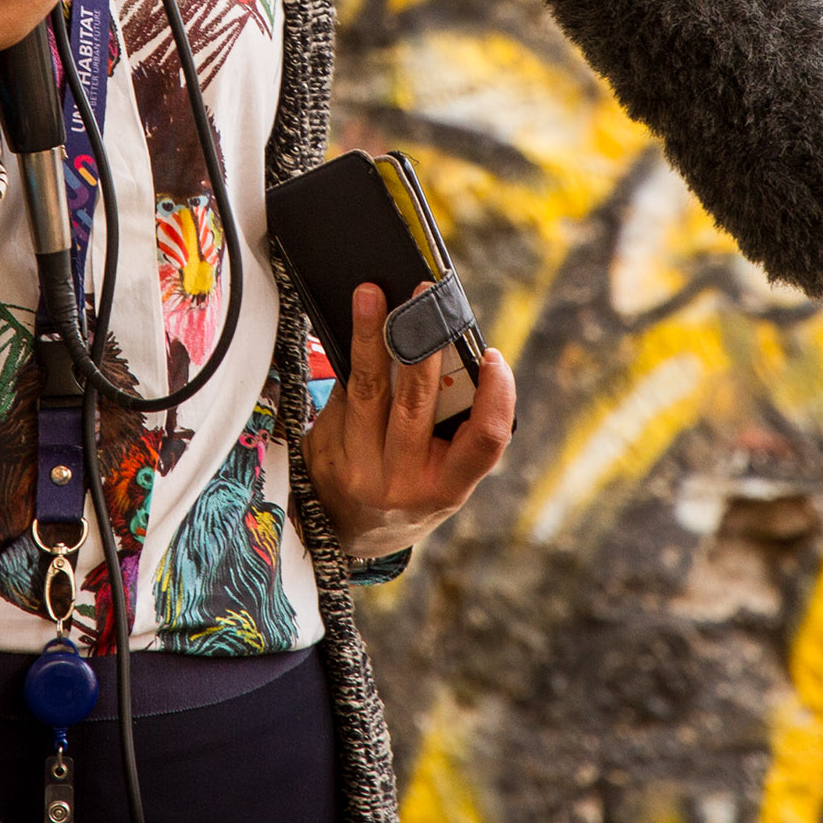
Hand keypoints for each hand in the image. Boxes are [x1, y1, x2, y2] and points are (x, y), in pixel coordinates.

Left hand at [301, 282, 515, 560]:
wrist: (349, 528)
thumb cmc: (412, 484)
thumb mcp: (444, 473)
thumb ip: (453, 423)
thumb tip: (443, 342)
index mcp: (447, 488)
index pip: (484, 441)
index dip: (497, 398)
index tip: (494, 357)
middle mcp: (402, 483)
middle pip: (415, 404)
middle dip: (421, 344)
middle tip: (423, 297)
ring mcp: (358, 470)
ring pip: (367, 390)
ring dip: (370, 336)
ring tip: (370, 294)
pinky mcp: (325, 452)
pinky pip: (341, 395)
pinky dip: (351, 359)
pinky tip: (355, 330)